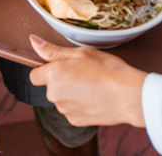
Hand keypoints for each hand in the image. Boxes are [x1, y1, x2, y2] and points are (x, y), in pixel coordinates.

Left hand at [28, 35, 147, 127]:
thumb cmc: (107, 70)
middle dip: (61, 80)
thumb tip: (33, 41)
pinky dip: (79, 104)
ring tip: (91, 85)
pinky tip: (94, 97)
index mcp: (53, 75)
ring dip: (70, 93)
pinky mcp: (75, 121)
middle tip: (83, 72)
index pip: (35, 75)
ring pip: (62, 98)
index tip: (61, 66)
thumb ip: (53, 50)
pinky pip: (71, 110)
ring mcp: (64, 110)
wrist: (128, 95)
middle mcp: (54, 95)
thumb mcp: (80, 53)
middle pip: (50, 87)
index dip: (46, 69)